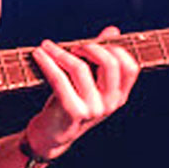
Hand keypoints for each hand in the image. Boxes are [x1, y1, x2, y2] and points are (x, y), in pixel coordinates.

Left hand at [26, 27, 139, 159]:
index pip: (130, 67)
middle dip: (90, 47)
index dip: (114, 49)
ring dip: (60, 52)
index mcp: (119, 95)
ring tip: (45, 47)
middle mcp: (110, 103)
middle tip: (72, 46)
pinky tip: (38, 54)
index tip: (92, 44)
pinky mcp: (72, 112)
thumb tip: (113, 30)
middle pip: (110, 63)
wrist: (50, 137)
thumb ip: (99, 57)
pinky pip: (59, 80)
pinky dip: (47, 63)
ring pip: (80, 68)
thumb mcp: (87, 82)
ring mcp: (93, 109)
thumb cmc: (68, 103)